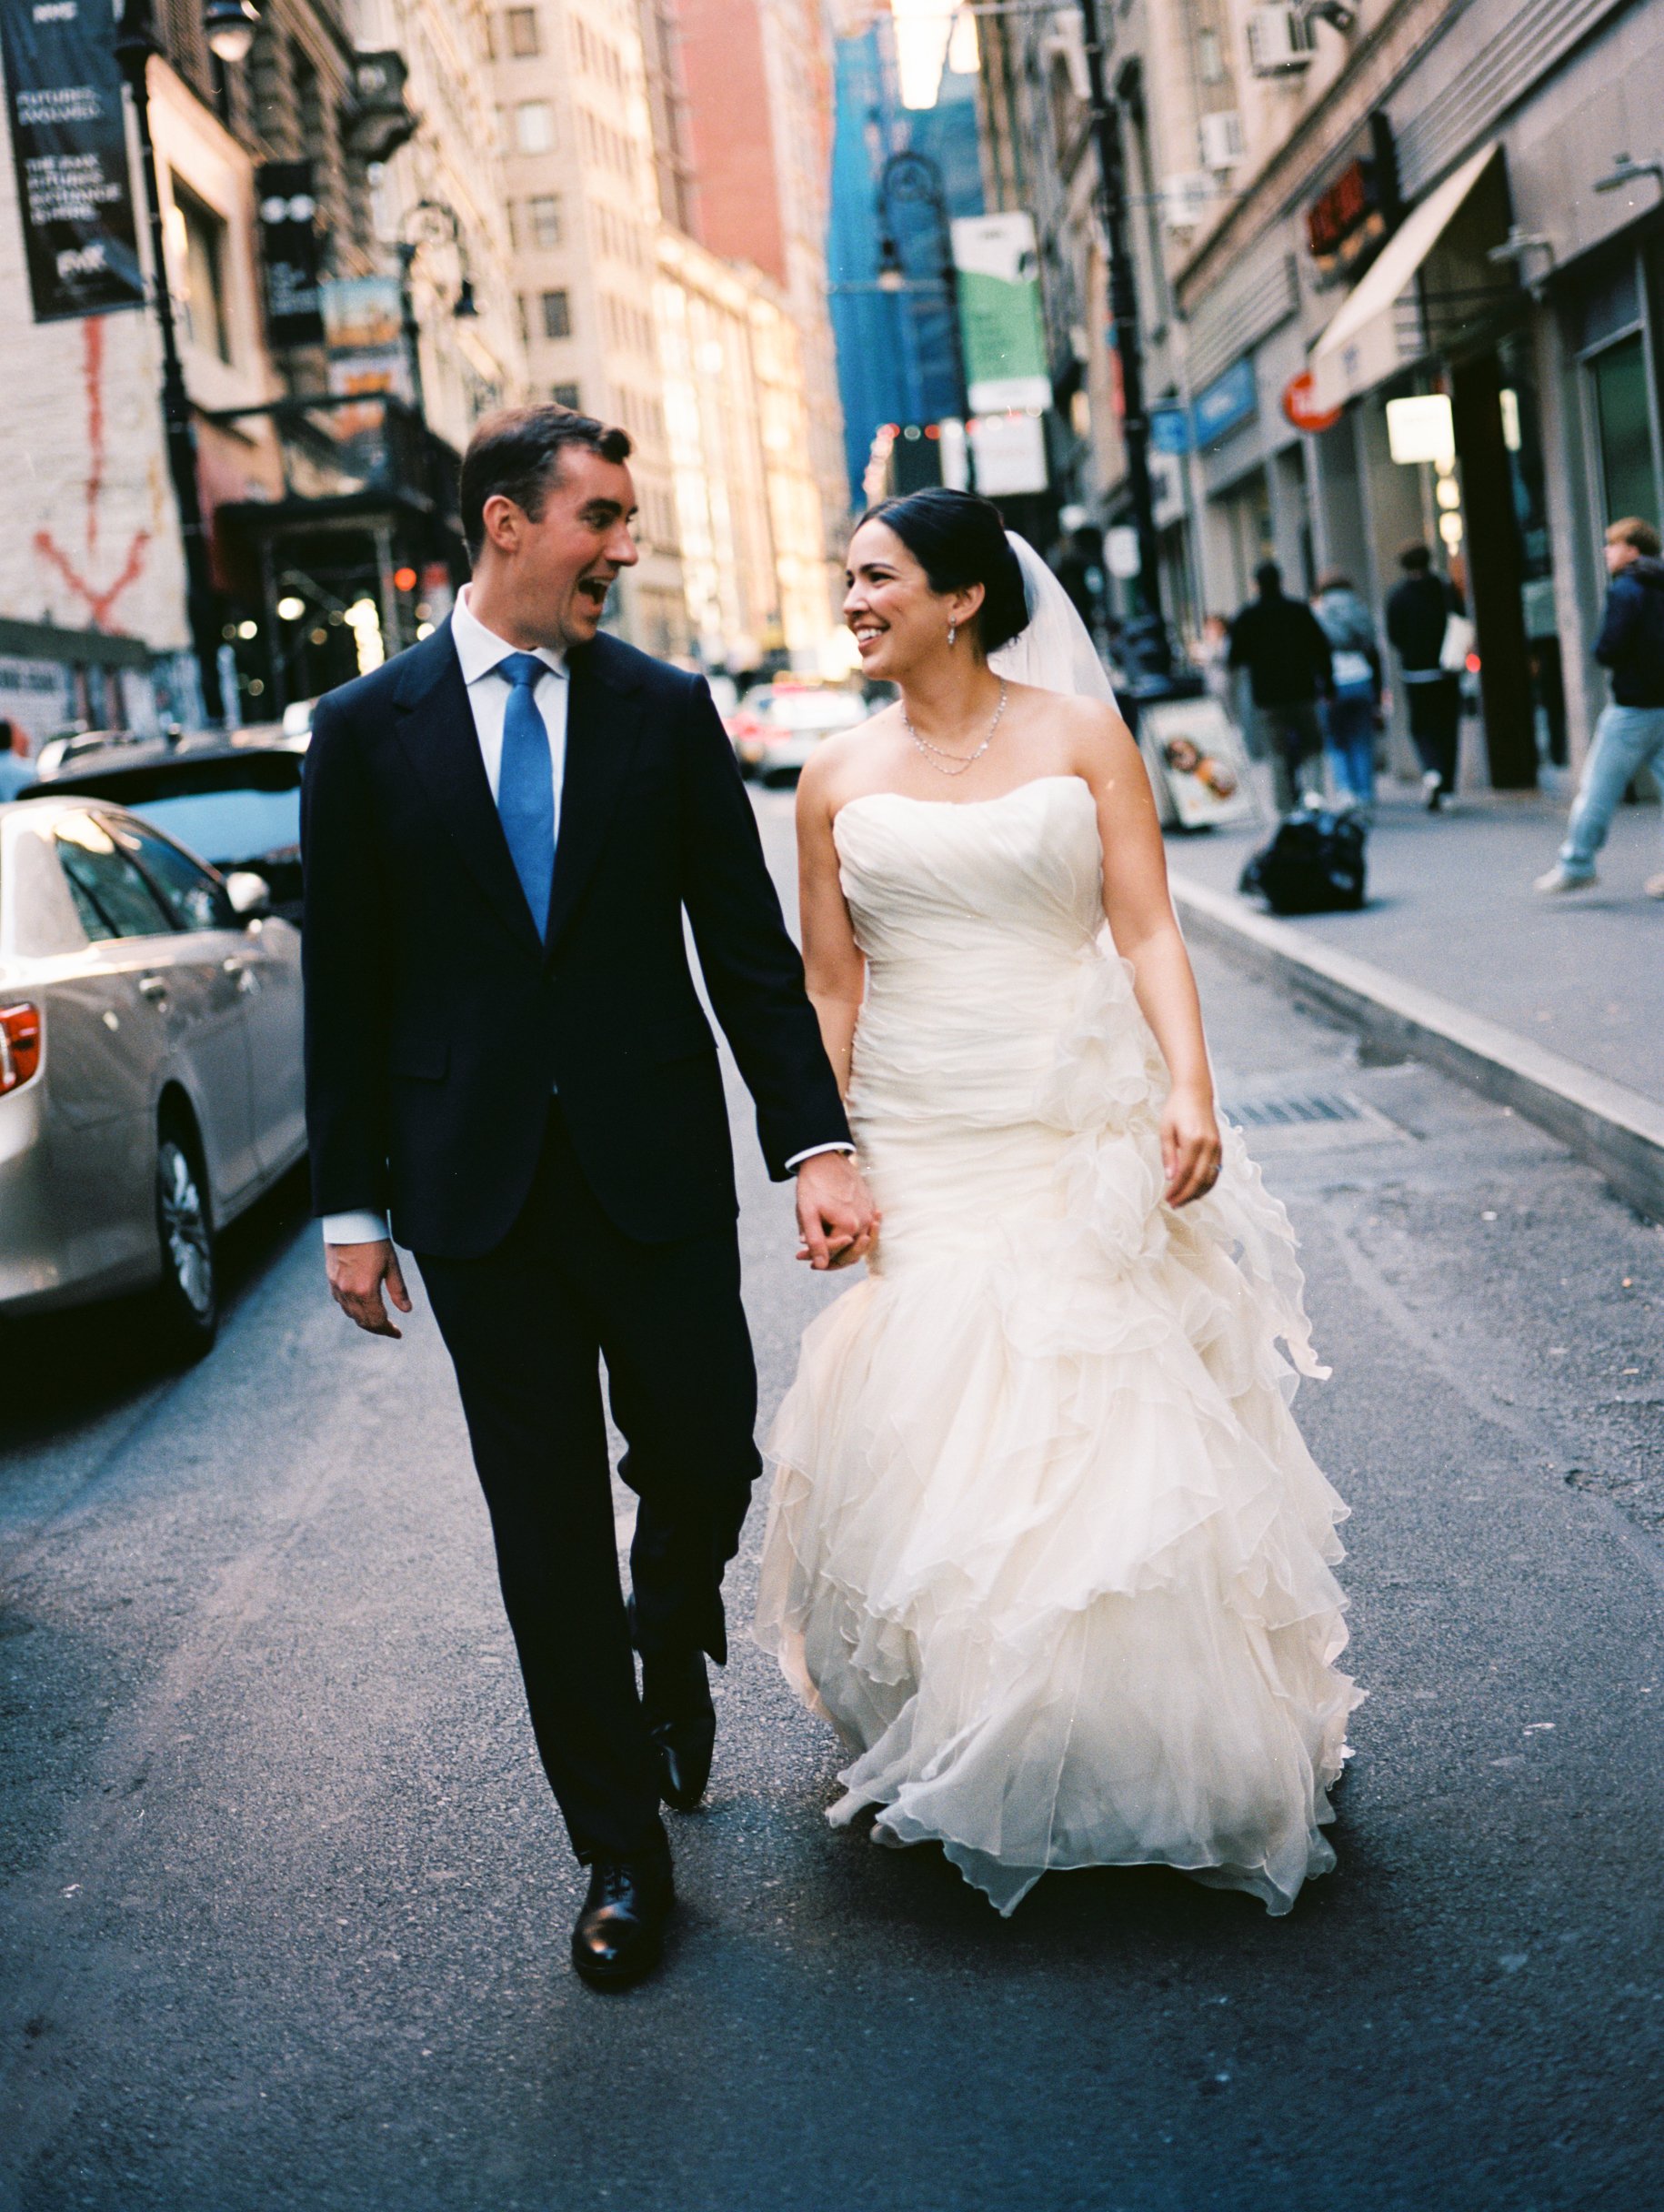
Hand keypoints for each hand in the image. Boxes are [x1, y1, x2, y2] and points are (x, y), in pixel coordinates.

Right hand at [326, 1238, 412, 1337]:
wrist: (350, 1222)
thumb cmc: (374, 1241)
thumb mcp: (392, 1265)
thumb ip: (398, 1290)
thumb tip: (406, 1310)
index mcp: (366, 1291)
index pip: (377, 1321)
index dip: (388, 1330)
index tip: (398, 1334)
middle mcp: (349, 1293)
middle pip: (363, 1321)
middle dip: (378, 1328)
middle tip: (391, 1329)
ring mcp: (337, 1287)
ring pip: (351, 1314)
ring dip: (365, 1320)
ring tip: (378, 1320)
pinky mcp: (331, 1280)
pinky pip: (342, 1303)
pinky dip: (352, 1309)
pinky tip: (362, 1306)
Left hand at [794, 1151, 878, 1270]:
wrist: (824, 1158)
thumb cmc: (813, 1185)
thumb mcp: (808, 1214)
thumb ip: (815, 1241)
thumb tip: (820, 1265)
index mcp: (850, 1226)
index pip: (835, 1254)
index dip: (814, 1256)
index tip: (798, 1255)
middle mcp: (865, 1222)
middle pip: (850, 1253)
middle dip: (829, 1257)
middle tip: (807, 1256)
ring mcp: (871, 1213)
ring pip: (858, 1242)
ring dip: (840, 1248)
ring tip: (822, 1247)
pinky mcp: (870, 1205)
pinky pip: (864, 1229)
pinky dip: (850, 1235)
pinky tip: (837, 1235)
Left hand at [1161, 1086, 1221, 1207]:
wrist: (1195, 1093)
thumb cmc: (1176, 1109)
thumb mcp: (1166, 1130)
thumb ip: (1168, 1155)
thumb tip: (1170, 1178)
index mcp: (1194, 1140)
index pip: (1186, 1173)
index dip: (1177, 1189)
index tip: (1168, 1198)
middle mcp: (1209, 1145)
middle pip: (1200, 1179)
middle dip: (1187, 1195)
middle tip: (1174, 1204)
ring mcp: (1217, 1147)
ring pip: (1211, 1178)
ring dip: (1197, 1192)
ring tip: (1183, 1200)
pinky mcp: (1220, 1147)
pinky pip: (1216, 1171)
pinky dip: (1207, 1184)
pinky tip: (1195, 1189)